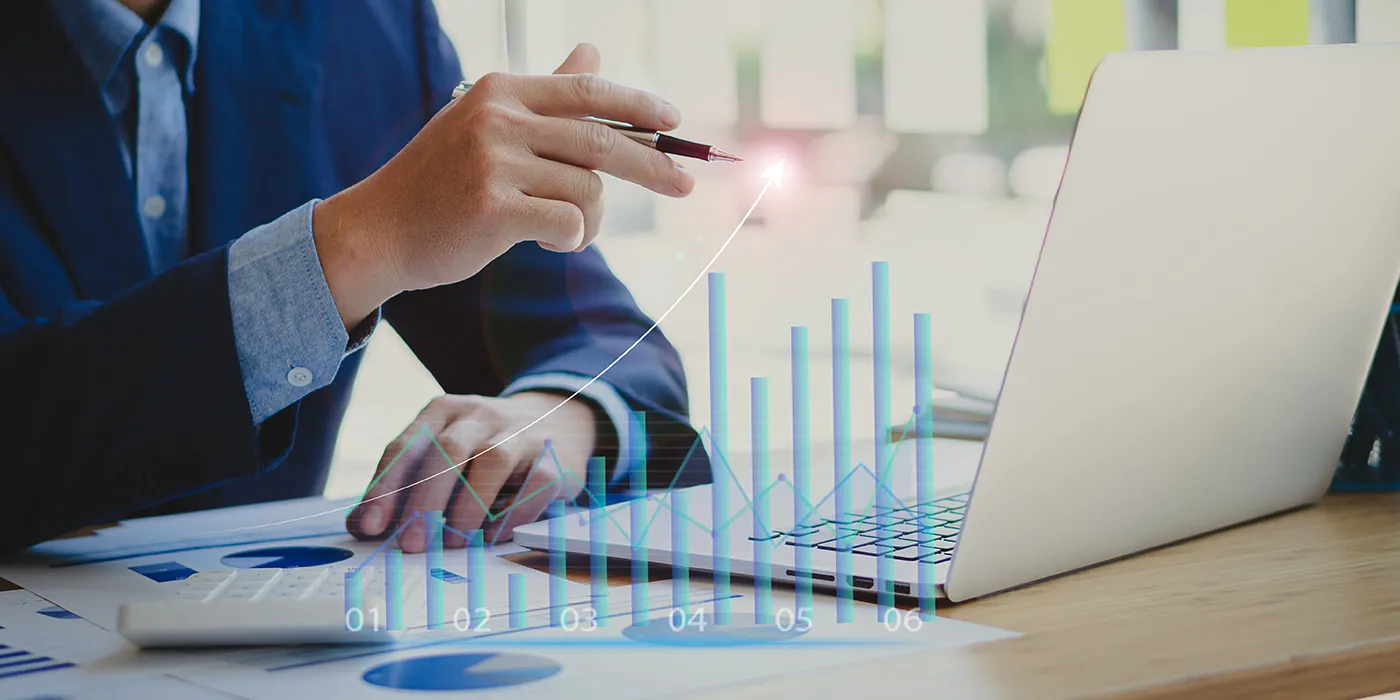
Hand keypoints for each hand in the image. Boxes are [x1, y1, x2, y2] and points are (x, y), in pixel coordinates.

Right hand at [313, 43, 694, 327]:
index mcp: (501, 93)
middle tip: (685, 185)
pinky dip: (571, 240)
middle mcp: (498, 119)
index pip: (586, 90)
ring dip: (590, 221)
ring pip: (587, 189)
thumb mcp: (486, 124)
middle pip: (600, 139)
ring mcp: (494, 163)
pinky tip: (548, 245)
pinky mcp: (494, 208)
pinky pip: (569, 224)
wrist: (380, 231)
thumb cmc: (440, 181)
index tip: (674, 122)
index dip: (637, 105)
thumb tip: (591, 53)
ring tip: (565, 233)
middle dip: (652, 165)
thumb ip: (543, 94)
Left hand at [345, 392, 597, 551]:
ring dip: (468, 506)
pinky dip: (512, 513)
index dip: (385, 487)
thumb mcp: (442, 455)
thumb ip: (403, 485)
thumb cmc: (484, 447)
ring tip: (452, 542)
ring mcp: (519, 433)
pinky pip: (534, 484)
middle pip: (447, 451)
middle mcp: (480, 415)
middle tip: (411, 544)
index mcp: (443, 411)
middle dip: (425, 500)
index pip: (407, 446)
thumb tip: (361, 527)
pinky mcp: (553, 457)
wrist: (557, 420)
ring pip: (491, 461)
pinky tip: (492, 536)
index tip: (368, 526)